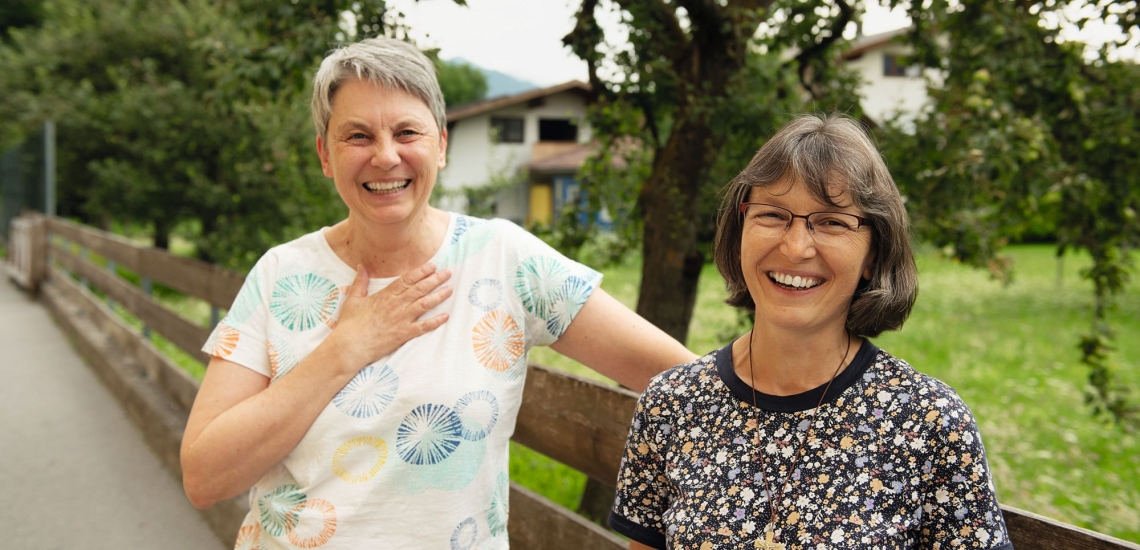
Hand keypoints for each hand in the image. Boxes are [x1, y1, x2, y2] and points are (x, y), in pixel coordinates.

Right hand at [330, 262, 452, 368]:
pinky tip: (446, 316)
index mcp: (385, 295)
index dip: (422, 271)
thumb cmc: (350, 324)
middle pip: (420, 289)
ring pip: (425, 304)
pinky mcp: (404, 334)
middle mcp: (396, 305)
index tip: (433, 266)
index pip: (407, 279)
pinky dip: (436, 321)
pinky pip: (424, 327)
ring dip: (439, 296)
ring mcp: (402, 319)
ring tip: (450, 289)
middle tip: (448, 273)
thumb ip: (360, 281)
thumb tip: (361, 266)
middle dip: (435, 279)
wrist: (350, 346)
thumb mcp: (353, 299)